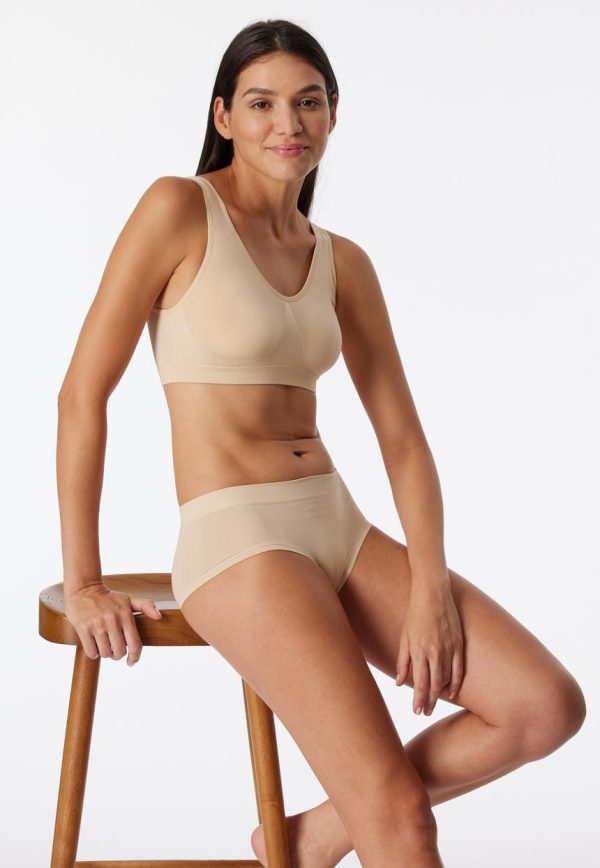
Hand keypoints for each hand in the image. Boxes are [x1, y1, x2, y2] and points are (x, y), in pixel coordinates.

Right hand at [64, 583, 161, 665]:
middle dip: (118, 654)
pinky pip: (91, 652)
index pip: (135, 644)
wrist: (84, 589)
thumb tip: (159, 617)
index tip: (132, 662)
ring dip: (105, 653)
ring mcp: (97, 625)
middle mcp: (112, 620)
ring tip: (104, 644)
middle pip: (119, 652)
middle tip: (114, 649)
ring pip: (105, 653)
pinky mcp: (83, 628)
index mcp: (125, 615)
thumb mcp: (128, 599)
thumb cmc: (108, 598)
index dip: (135, 657)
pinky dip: (93, 653)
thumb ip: (145, 606)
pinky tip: (94, 645)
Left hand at [395, 580, 463, 714]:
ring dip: (441, 694)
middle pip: (434, 684)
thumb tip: (400, 683)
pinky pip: (459, 668)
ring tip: (435, 704)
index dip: (419, 699)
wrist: (432, 594)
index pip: (420, 683)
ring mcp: (449, 648)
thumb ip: (403, 661)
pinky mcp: (459, 643)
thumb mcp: (404, 637)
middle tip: (426, 713)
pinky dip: (456, 682)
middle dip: (429, 701)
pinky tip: (452, 692)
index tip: (417, 711)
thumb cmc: (414, 615)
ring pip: (447, 678)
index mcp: (419, 650)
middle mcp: (435, 652)